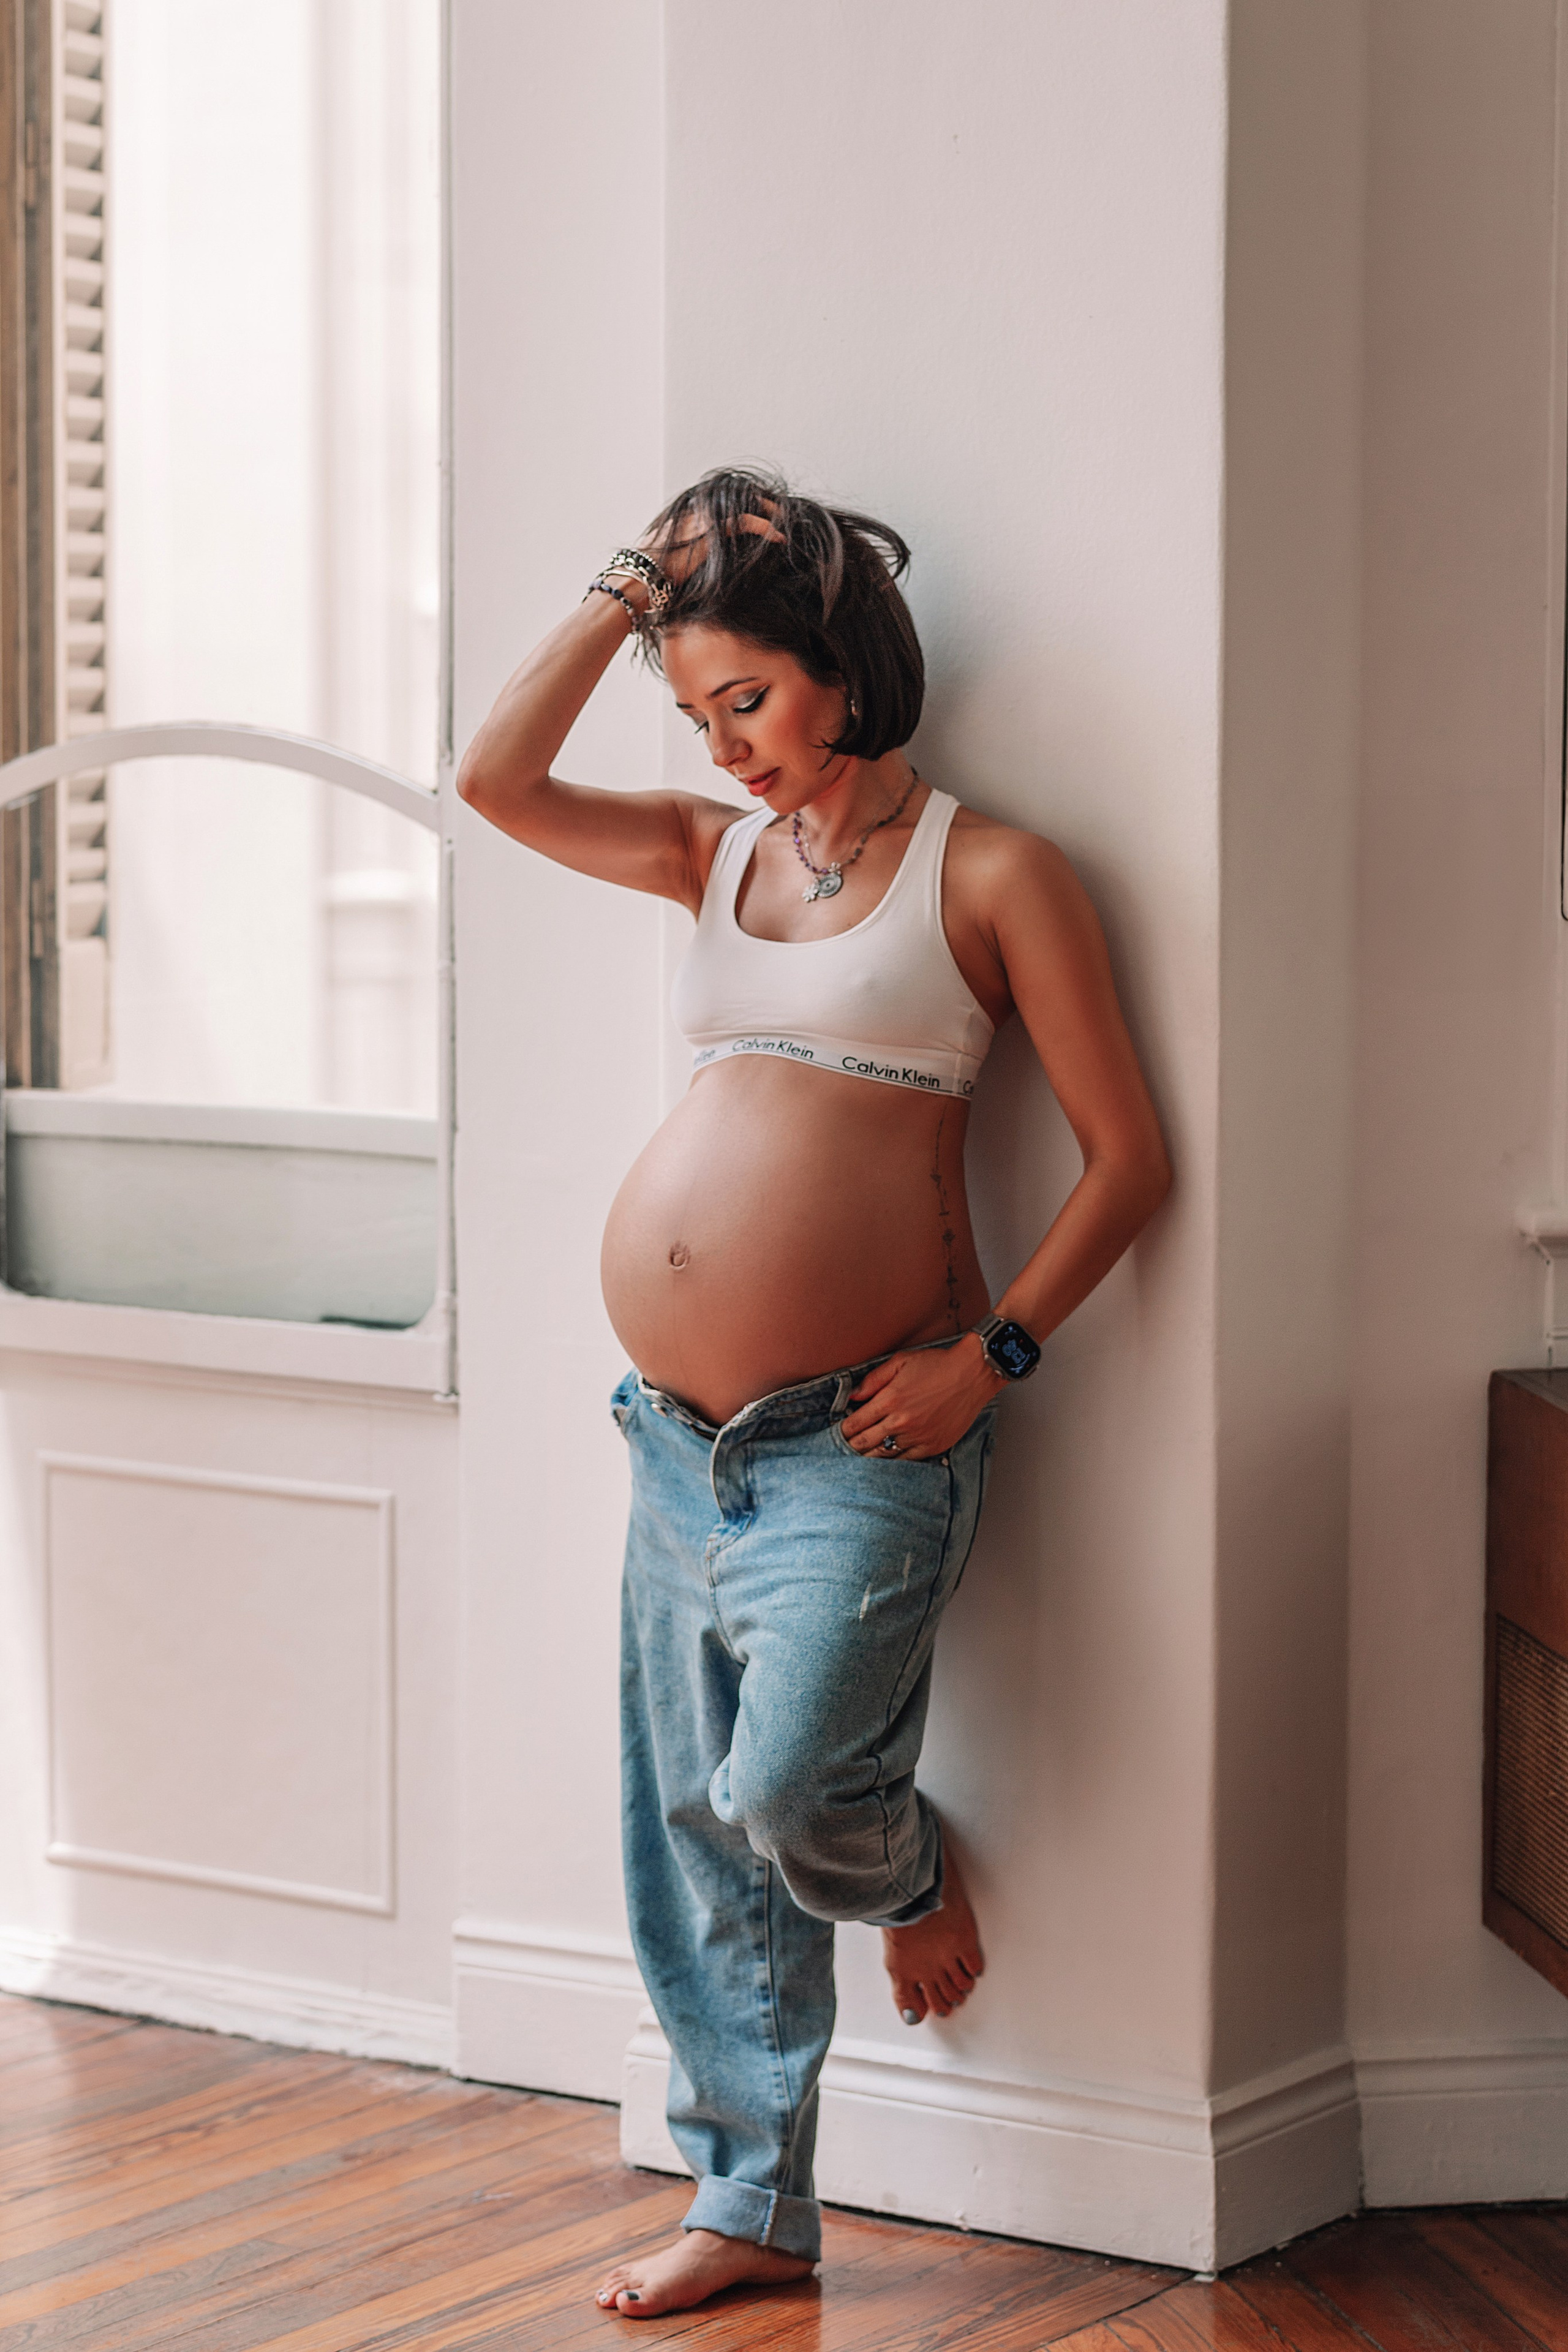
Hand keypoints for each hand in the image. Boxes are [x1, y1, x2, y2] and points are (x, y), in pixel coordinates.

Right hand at [642, 499, 783, 584]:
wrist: (640, 574)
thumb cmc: (652, 574)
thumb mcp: (673, 561)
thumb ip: (688, 554)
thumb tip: (692, 567)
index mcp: (689, 513)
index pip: (723, 500)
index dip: (744, 504)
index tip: (760, 512)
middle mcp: (697, 508)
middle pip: (737, 495)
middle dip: (761, 501)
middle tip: (780, 511)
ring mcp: (705, 516)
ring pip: (746, 504)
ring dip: (769, 512)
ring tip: (785, 521)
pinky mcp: (712, 528)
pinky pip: (747, 522)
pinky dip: (767, 528)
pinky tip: (779, 537)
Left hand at [839, 1336, 1002, 1460]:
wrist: (973, 1374)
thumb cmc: (938, 1364)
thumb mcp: (900, 1362)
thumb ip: (873, 1380)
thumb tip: (852, 1396)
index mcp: (889, 1400)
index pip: (856, 1424)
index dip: (842, 1431)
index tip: (837, 1434)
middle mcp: (901, 1422)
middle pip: (865, 1443)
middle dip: (851, 1447)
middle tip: (843, 1450)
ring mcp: (918, 1436)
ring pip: (884, 1454)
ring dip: (869, 1457)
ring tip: (860, 1458)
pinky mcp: (933, 1445)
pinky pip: (907, 1460)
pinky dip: (894, 1461)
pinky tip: (887, 1459)